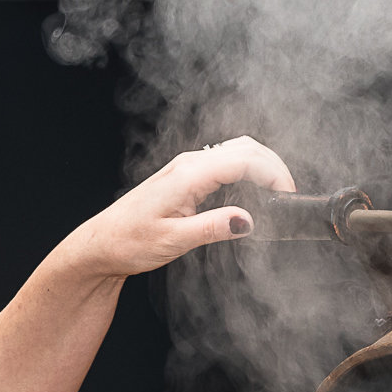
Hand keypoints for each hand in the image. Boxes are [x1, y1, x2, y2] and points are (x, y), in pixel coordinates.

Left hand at [56, 137, 297, 280]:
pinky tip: (254, 190)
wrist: (101, 244)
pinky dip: (247, 169)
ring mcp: (188, 167)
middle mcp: (189, 164)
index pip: (244, 159)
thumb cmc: (129, 242)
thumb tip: (248, 221)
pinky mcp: (187, 177)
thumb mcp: (172, 241)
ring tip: (278, 193)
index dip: (274, 174)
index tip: (288, 198)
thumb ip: (212, 228)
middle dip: (274, 166)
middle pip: (246, 148)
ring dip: (262, 165)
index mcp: (188, 174)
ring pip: (236, 151)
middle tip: (289, 196)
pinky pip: (225, 162)